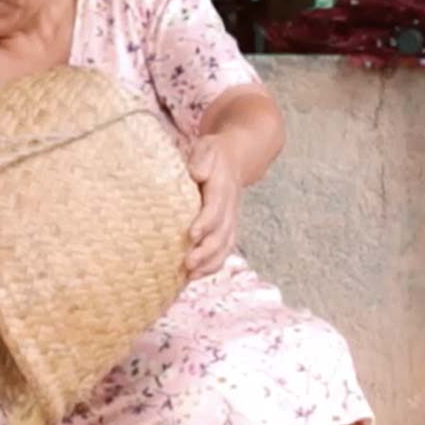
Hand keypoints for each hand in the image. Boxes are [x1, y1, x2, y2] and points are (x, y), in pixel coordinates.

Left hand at [185, 134, 241, 280]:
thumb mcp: (207, 148)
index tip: (191, 235)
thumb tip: (197, 173)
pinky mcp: (228, 228)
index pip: (215, 209)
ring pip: (224, 246)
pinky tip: (194, 276)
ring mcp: (230, 220)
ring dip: (208, 263)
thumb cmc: (214, 154)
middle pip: (221, 234)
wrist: (238, 157)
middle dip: (205, 251)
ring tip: (189, 275)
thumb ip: (202, 158)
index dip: (205, 223)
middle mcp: (229, 208)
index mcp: (222, 188)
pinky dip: (211, 265)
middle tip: (187, 263)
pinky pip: (224, 250)